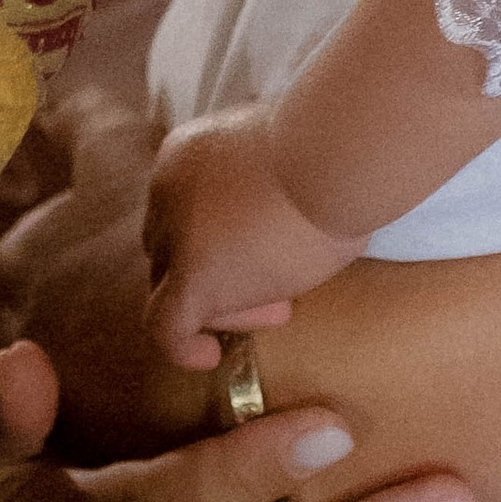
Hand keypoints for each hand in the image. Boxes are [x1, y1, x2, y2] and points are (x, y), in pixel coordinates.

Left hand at [144, 107, 364, 368]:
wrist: (335, 153)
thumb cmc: (332, 145)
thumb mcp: (288, 153)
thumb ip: (271, 179)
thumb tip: (289, 206)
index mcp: (188, 155)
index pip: (187, 209)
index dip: (224, 237)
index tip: (272, 249)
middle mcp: (168, 191)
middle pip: (177, 248)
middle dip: (225, 271)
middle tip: (278, 289)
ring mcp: (176, 236)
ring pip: (175, 286)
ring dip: (224, 304)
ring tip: (277, 311)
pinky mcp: (192, 279)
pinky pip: (165, 326)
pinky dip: (182, 347)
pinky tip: (209, 356)